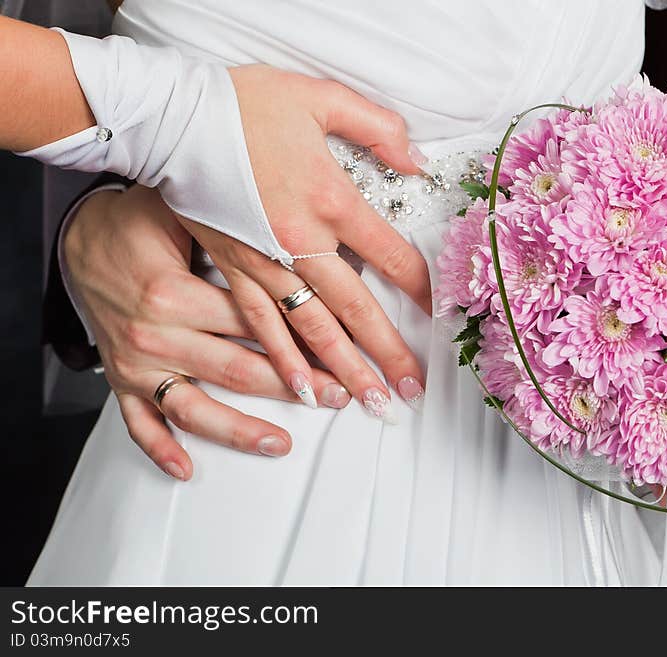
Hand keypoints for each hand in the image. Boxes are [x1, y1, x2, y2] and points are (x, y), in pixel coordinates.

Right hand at [63, 185, 351, 479]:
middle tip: (335, 397)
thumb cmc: (137, 223)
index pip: (252, 325)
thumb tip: (300, 250)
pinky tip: (187, 468)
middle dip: (292, 388)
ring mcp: (135, 364)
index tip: (340, 353)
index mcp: (173, 294)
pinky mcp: (120, 379)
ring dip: (239, 430)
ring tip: (279, 443)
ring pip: (193, 408)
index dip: (301, 339)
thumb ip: (235, 237)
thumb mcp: (186, 216)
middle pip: (235, 370)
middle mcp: (153, 335)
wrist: (78, 238)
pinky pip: (139, 422)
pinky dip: (160, 449)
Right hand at [186, 67, 431, 420]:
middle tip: (411, 391)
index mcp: (330, 199)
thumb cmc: (244, 105)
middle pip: (355, 308)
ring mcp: (265, 262)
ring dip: (344, 369)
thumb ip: (378, 127)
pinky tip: (305, 390)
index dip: (421, 289)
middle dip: (386, 353)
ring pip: (313, 328)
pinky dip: (285, 360)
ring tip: (371, 403)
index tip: (440, 318)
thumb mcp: (320, 97)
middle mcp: (301, 242)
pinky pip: (263, 325)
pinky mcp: (234, 269)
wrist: (172, 116)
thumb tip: (417, 161)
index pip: (390, 256)